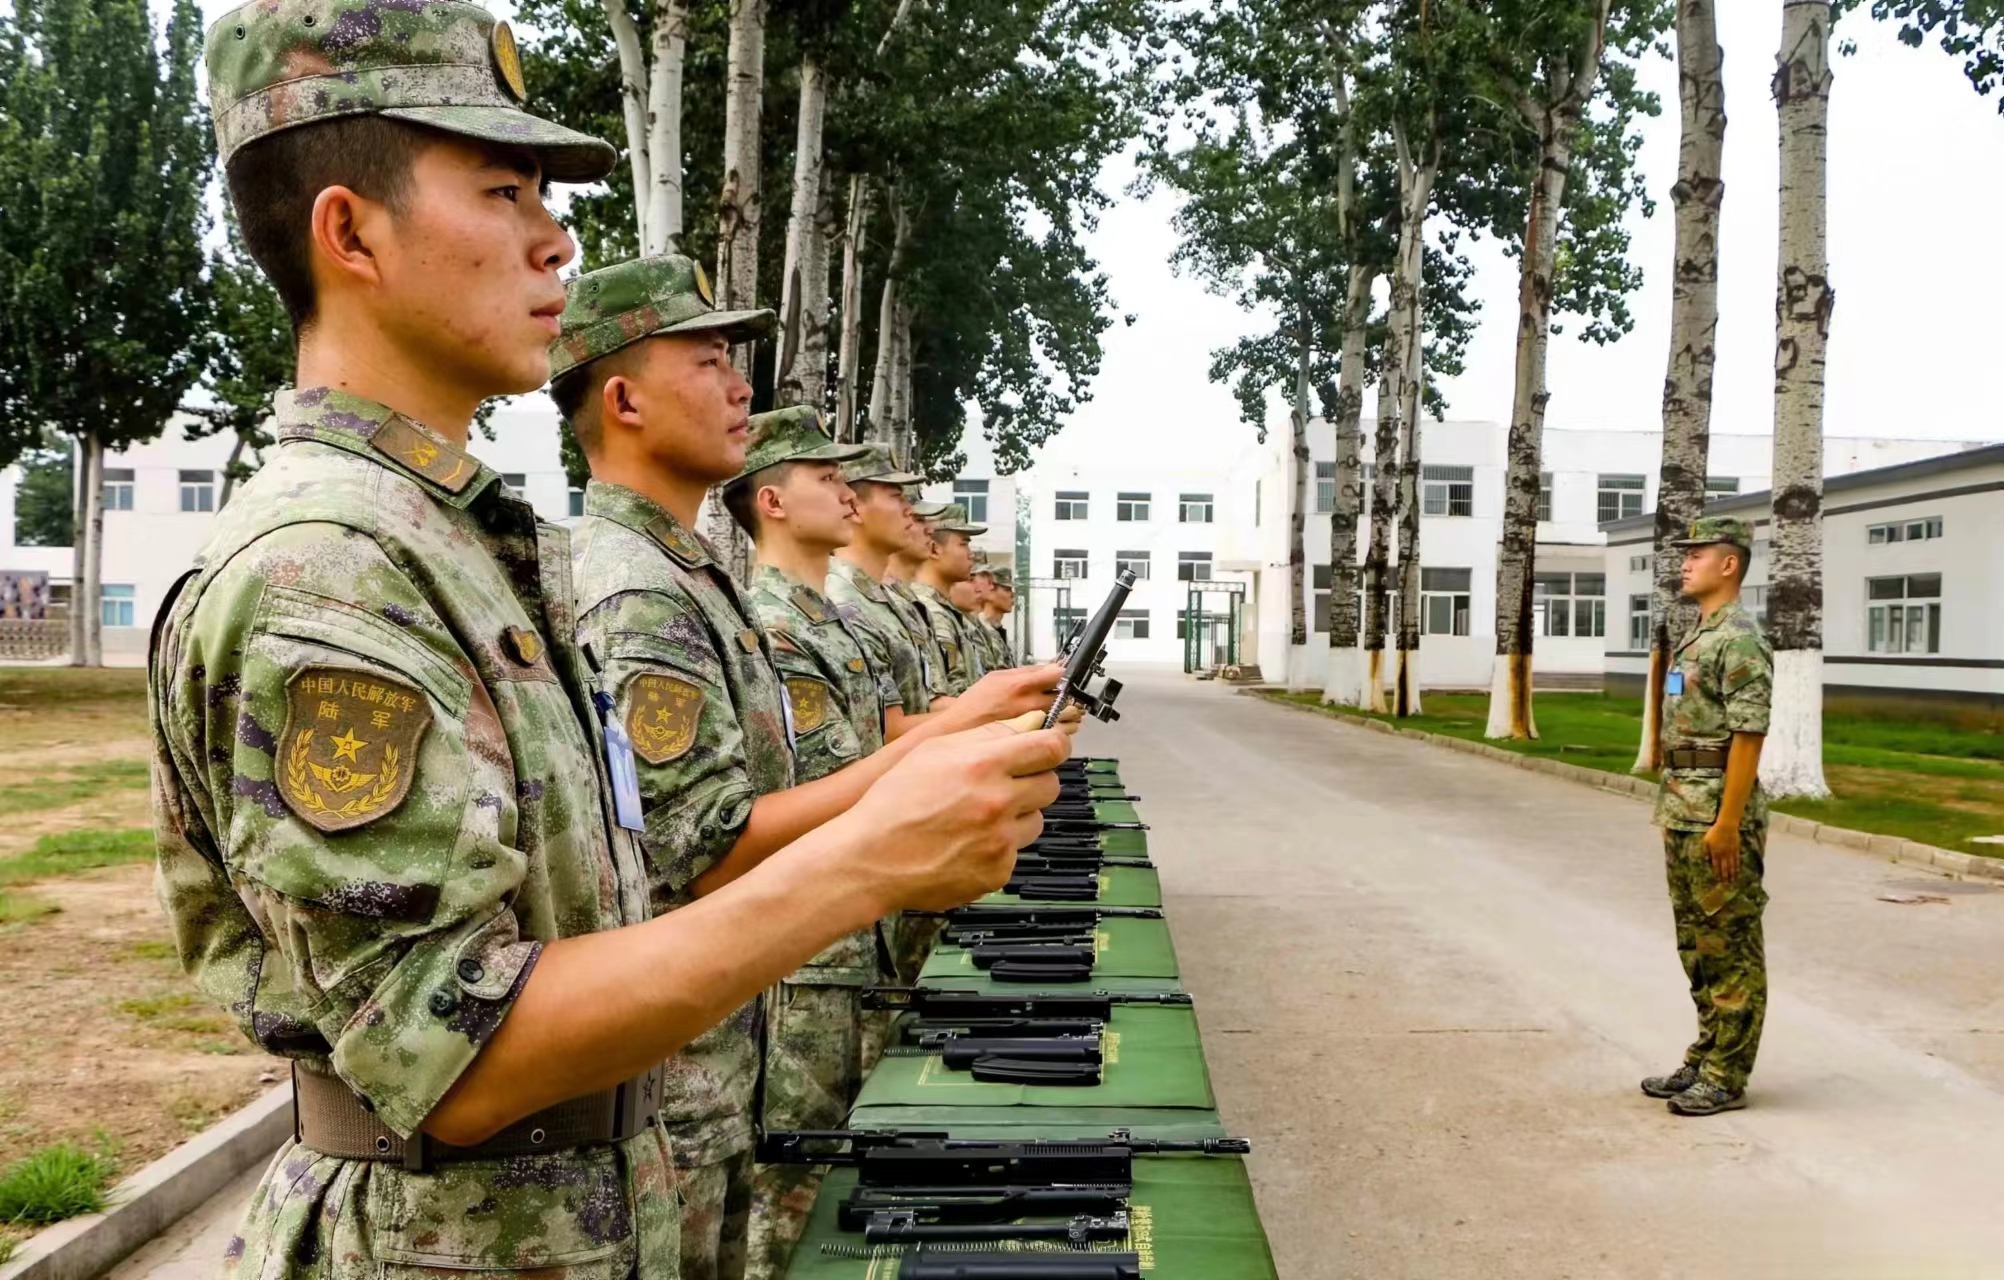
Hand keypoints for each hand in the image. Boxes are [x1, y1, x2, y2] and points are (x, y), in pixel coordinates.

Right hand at [840, 714, 1068, 911]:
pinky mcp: (998, 871)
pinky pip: (1014, 851)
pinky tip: (967, 843)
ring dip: (1017, 816)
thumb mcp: (935, 750)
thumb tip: (1032, 723)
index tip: (1049, 747)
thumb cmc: (894, 803)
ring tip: (977, 817)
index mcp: (983, 765)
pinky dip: (998, 846)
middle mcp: (998, 802)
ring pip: (1035, 820)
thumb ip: (989, 734)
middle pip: (1050, 784)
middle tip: (1003, 784)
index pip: (1050, 748)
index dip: (1054, 745)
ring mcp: (1001, 841)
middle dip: (1033, 780)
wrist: (870, 858)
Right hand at [939, 663, 1065, 729]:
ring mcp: (1033, 726)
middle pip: (1068, 697)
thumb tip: (1053, 666)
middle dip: (1068, 696)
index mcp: (1020, 686)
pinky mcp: (1035, 742)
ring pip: (1067, 718)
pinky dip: (1059, 729)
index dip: (1065, 674)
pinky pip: (1058, 734)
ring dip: (1067, 714)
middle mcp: (1029, 706)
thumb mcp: (997, 677)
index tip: (1066, 675)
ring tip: (1057, 711)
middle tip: (1062, 695)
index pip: (1059, 674)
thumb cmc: (975, 706)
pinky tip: (1049, 725)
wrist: (959, 732)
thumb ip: (1028, 672)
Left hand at [1704, 821, 1740, 880]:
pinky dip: (1737, 866)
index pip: (1716, 866)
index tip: (1718, 880)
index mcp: (1715, 853)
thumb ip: (1705, 851)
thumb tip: (1705, 860)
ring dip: (1732, 873)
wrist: (1726, 826)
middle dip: (1725, 876)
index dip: (1717, 873)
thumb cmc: (1714, 833)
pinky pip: (1737, 860)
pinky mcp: (1736, 850)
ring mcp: (1731, 852)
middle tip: (1726, 884)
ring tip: (1733, 880)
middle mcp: (1723, 854)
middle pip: (1725, 868)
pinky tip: (1737, 871)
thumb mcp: (1706, 841)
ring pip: (1732, 865)